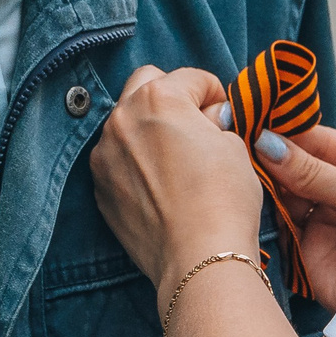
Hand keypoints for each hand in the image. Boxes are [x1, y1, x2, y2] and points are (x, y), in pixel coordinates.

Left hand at [90, 65, 264, 292]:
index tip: (224, 115)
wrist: (198, 258)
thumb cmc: (224, 199)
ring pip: (126, 122)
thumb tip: (209, 120)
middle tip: (195, 124)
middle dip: (172, 96)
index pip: (192, 78)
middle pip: (146, 83)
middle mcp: (123, 118)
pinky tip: (160, 184)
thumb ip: (215, 123)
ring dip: (149, 128)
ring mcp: (104, 154)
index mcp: (159, 97)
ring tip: (176, 157)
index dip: (215, 94)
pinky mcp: (100, 187)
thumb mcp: (235, 147)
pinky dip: (135, 161)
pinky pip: (117, 159)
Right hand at [243, 125, 335, 310]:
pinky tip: (248, 197)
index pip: (322, 142)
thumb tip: (267, 142)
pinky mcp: (306, 247)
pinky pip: (280, 222)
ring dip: (266, 183)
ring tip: (241, 168)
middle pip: (300, 166)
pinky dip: (265, 211)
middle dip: (274, 156)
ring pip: (286, 193)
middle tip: (240, 141)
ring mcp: (324, 219)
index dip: (291, 132)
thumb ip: (313, 171)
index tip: (257, 121)